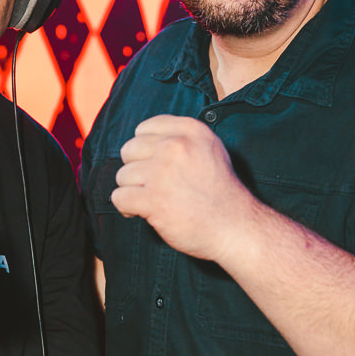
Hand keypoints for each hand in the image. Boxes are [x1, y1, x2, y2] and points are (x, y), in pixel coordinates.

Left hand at [111, 115, 251, 262]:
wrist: (235, 227)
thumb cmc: (221, 193)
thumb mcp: (211, 150)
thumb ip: (181, 139)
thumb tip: (142, 141)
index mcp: (191, 131)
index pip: (144, 128)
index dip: (145, 149)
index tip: (156, 165)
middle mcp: (176, 146)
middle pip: (129, 150)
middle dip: (136, 170)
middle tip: (154, 186)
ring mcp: (163, 172)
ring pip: (123, 176)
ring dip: (133, 191)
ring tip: (152, 201)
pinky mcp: (153, 199)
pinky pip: (119, 198)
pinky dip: (127, 208)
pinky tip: (141, 212)